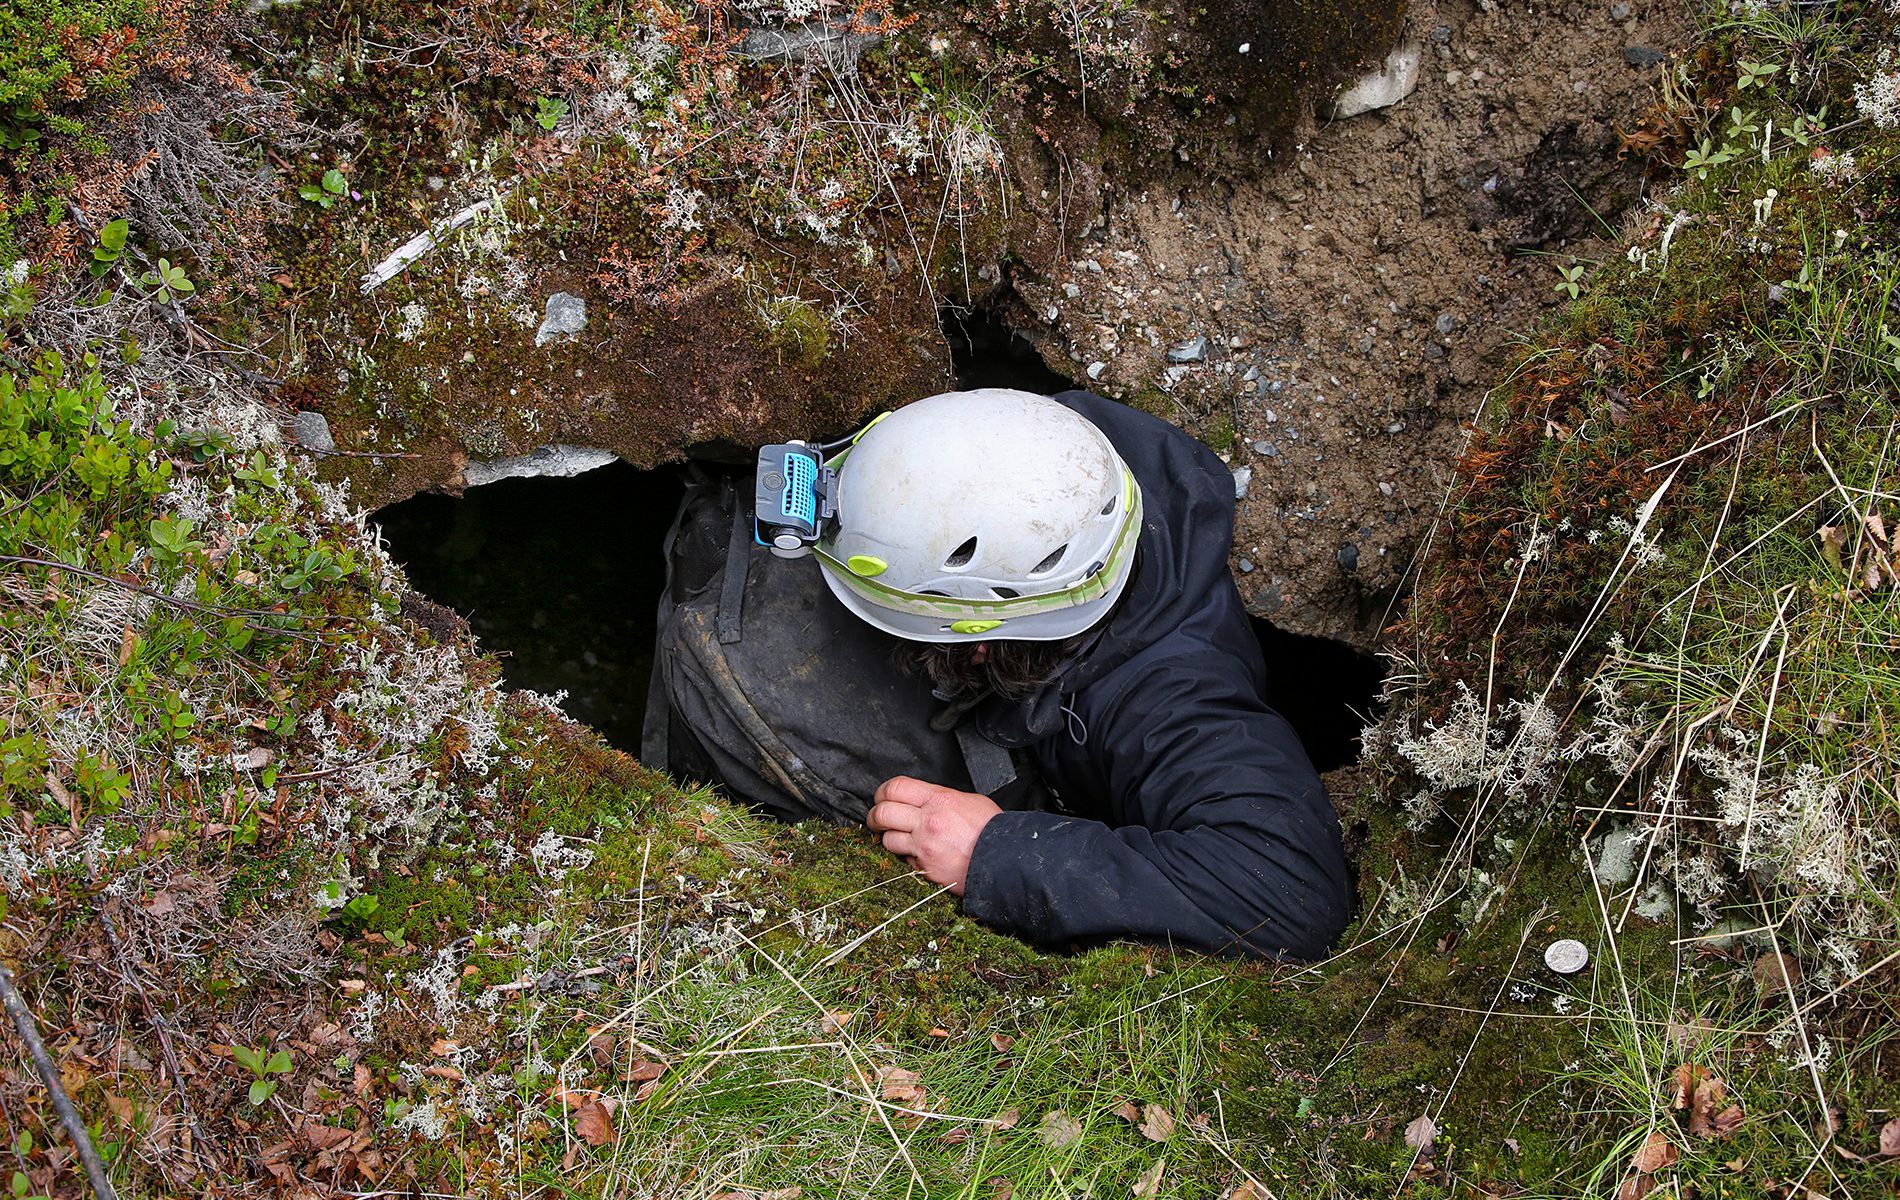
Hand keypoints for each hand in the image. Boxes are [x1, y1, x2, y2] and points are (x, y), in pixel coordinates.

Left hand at [866, 776, 1001, 895]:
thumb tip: (920, 800)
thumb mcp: (967, 800)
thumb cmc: (991, 830)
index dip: (882, 792)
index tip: (882, 798)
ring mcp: (925, 846)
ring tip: (898, 838)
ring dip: (889, 839)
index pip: (895, 788)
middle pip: (883, 813)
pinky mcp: (926, 868)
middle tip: (876, 820)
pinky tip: (919, 854)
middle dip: (874, 816)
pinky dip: (907, 858)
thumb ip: (939, 798)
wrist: (1005, 859)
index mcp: (939, 799)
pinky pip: (905, 861)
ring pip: (888, 840)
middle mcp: (928, 821)